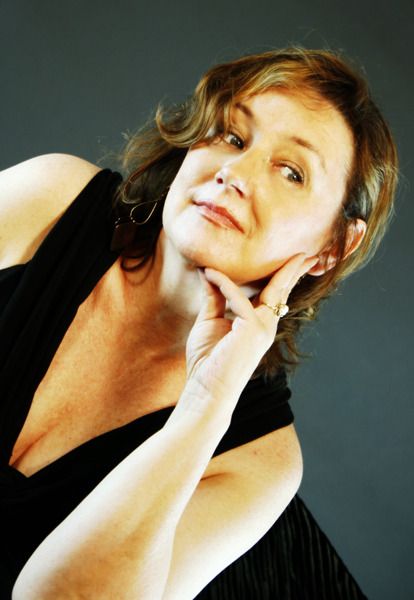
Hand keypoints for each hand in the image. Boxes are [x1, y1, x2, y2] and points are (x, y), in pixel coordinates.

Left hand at [184, 253, 317, 403]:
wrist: (206, 390)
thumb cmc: (207, 361)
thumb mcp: (210, 321)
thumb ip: (214, 297)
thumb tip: (208, 271)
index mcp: (258, 325)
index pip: (273, 296)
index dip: (284, 277)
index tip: (296, 261)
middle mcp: (265, 326)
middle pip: (282, 291)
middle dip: (294, 271)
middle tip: (308, 255)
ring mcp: (262, 328)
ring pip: (271, 290)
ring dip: (278, 269)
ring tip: (290, 255)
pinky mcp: (252, 329)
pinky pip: (237, 298)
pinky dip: (223, 283)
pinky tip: (209, 272)